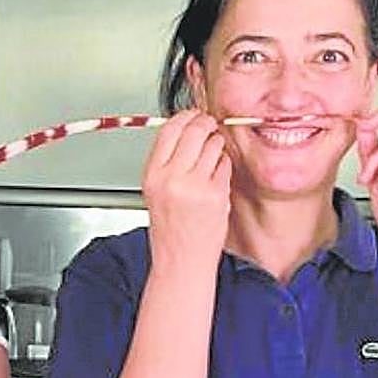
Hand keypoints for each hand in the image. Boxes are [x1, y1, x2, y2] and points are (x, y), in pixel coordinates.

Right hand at [141, 110, 231, 273]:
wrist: (181, 261)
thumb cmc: (171, 229)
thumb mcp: (156, 191)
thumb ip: (167, 162)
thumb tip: (186, 130)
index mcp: (152, 174)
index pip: (170, 129)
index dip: (186, 117)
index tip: (194, 116)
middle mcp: (171, 178)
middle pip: (194, 130)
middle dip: (206, 124)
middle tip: (211, 126)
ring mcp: (194, 186)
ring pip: (214, 144)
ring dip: (217, 146)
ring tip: (212, 160)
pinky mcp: (215, 194)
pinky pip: (225, 164)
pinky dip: (224, 166)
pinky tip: (217, 179)